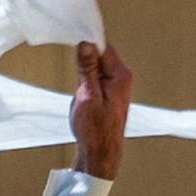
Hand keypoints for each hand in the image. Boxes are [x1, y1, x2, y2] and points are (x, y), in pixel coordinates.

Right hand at [69, 41, 133, 181]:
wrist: (102, 154)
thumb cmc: (95, 130)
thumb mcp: (87, 96)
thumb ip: (87, 69)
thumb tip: (86, 43)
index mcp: (120, 75)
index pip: (103, 46)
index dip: (86, 43)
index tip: (72, 41)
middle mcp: (122, 77)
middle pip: (99, 55)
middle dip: (84, 64)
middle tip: (78, 84)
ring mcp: (117, 85)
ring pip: (96, 68)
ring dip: (84, 76)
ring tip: (82, 98)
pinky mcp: (111, 93)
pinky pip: (96, 78)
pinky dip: (86, 84)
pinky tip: (84, 101)